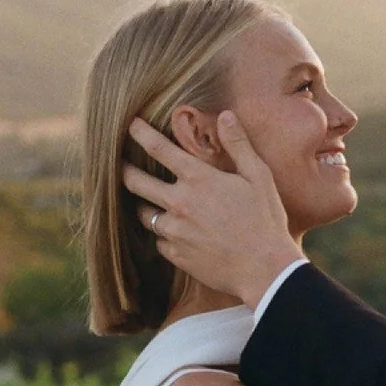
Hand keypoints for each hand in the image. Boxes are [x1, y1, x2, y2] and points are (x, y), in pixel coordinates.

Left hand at [123, 113, 299, 307]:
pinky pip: (160, 241)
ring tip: (150, 202)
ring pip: (144, 214)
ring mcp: (174, 231)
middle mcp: (179, 203)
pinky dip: (165, 235)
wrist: (264, 270)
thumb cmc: (265, 220)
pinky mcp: (176, 254)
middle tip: (120, 165)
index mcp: (198, 179)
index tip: (130, 125)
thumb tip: (227, 116)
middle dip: (124, 170)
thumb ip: (239, 144)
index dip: (140, 133)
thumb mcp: (259, 176)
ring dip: (145, 205)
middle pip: (135, 182)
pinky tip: (177, 233)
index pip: (158, 149)